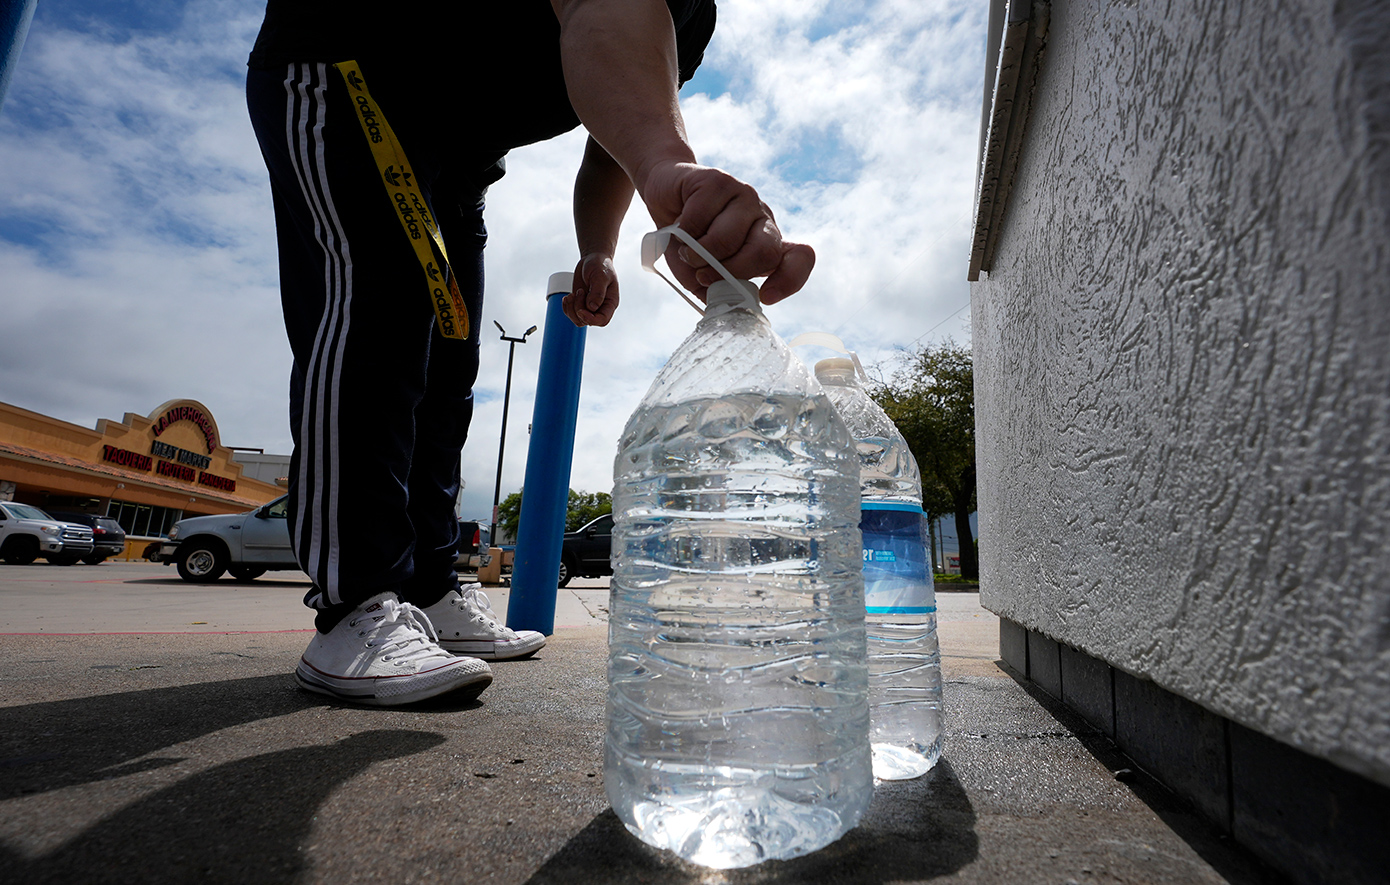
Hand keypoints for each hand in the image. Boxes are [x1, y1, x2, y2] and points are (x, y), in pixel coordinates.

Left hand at [562, 252, 619, 325]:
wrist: (593, 258)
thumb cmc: (600, 265)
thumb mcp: (601, 276)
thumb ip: (597, 292)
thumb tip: (592, 307)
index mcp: (610, 303)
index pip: (602, 320)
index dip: (591, 319)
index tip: (581, 311)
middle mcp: (600, 307)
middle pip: (588, 321)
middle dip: (579, 310)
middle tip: (579, 292)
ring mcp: (589, 306)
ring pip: (578, 319)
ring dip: (571, 309)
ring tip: (572, 294)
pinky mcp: (580, 303)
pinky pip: (571, 313)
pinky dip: (567, 307)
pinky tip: (568, 297)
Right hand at [636, 160, 814, 303]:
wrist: (664, 196)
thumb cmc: (686, 239)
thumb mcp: (700, 274)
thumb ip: (716, 291)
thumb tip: (726, 305)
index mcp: (765, 242)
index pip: (800, 257)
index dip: (789, 279)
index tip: (765, 296)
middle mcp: (761, 218)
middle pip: (765, 252)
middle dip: (730, 272)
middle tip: (704, 275)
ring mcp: (743, 196)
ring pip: (728, 238)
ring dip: (698, 254)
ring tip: (687, 251)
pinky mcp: (719, 181)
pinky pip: (700, 218)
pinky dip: (682, 231)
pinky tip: (678, 226)